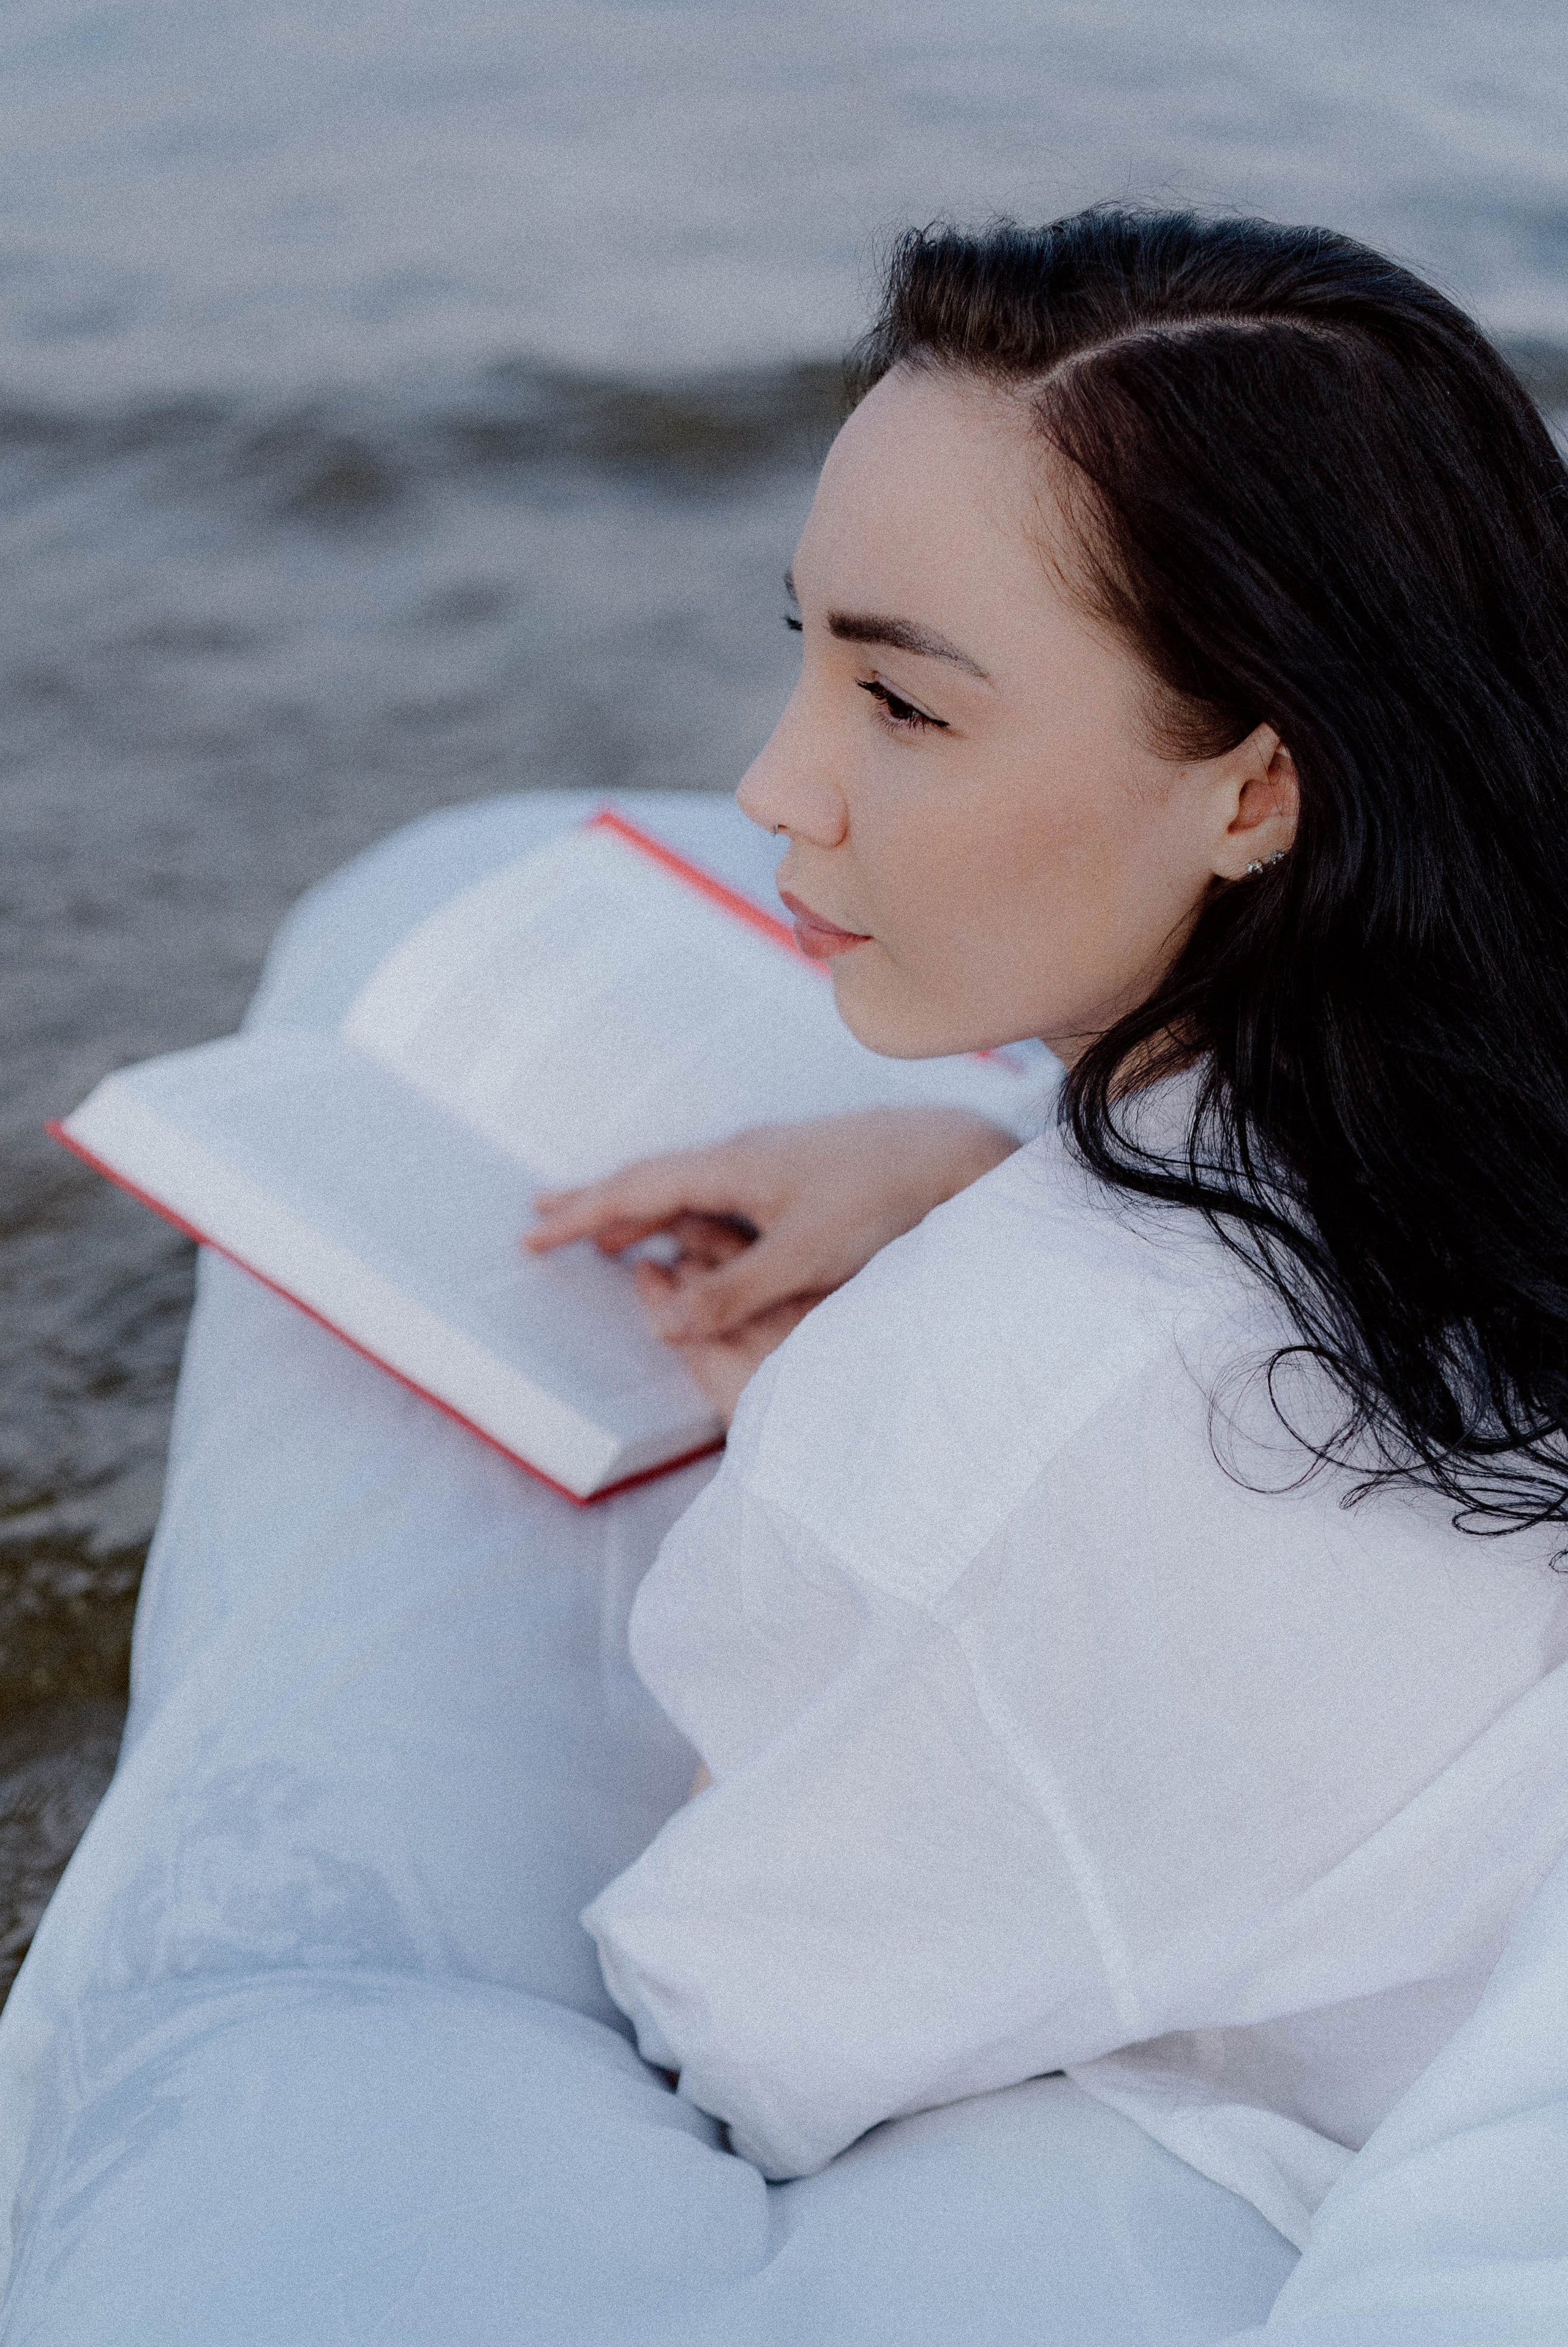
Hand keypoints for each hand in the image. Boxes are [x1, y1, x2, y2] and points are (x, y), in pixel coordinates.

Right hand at [525, 1108, 1017, 1421]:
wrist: (952, 1153)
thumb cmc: (883, 1198)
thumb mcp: (807, 1255)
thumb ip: (735, 1291)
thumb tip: (663, 1322)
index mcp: (731, 1167)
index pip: (636, 1192)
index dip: (581, 1216)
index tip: (532, 1236)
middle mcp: (741, 1156)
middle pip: (648, 1181)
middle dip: (593, 1205)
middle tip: (539, 1221)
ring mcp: (767, 1160)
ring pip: (683, 1186)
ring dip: (637, 1208)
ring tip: (600, 1232)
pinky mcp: (794, 1172)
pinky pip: (714, 1191)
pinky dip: (682, 1210)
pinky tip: (686, 1228)